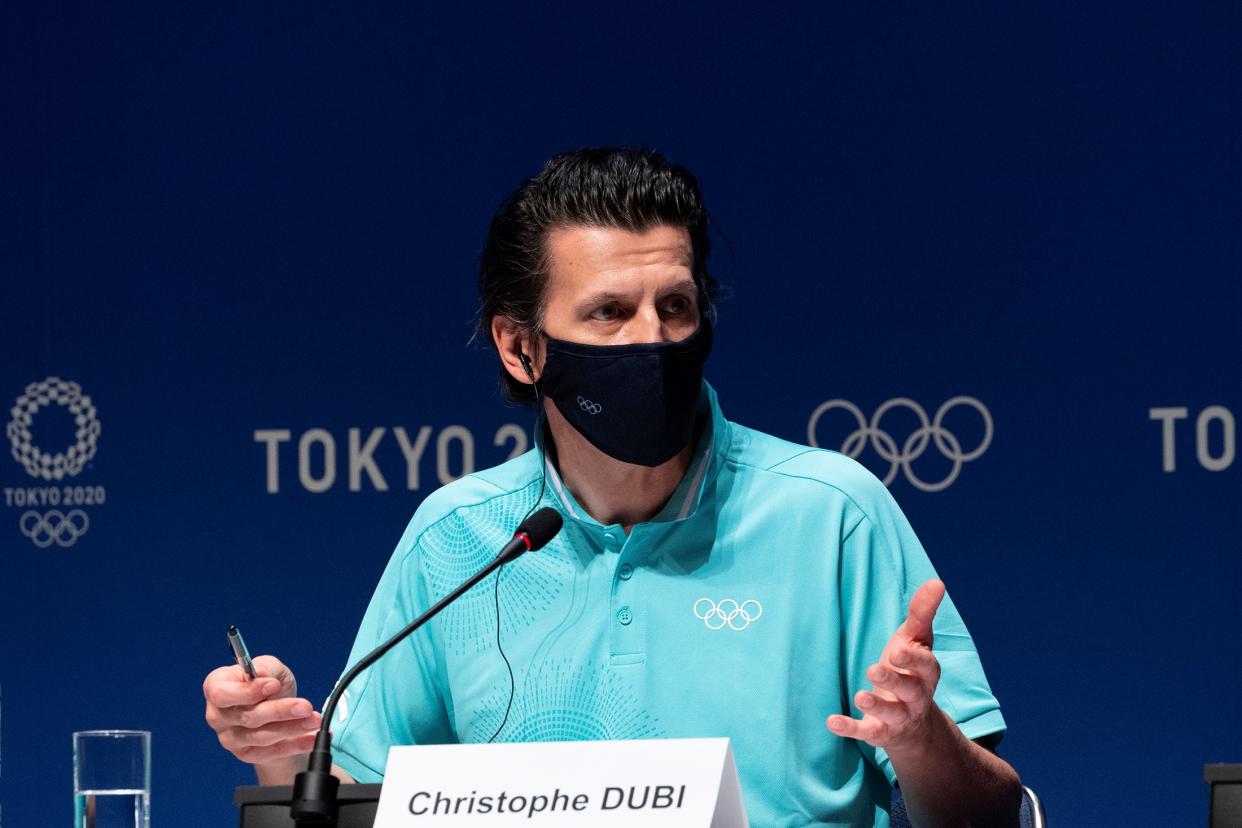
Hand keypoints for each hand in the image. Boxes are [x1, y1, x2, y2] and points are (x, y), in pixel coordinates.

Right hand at [203, 655, 321, 765]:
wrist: (277, 709)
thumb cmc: (268, 684)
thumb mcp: (269, 667)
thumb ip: (266, 669)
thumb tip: (264, 677)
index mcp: (215, 687)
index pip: (221, 694)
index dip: (248, 691)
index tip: (274, 685)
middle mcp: (217, 715)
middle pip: (247, 717)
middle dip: (280, 711)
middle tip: (305, 706)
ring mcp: (230, 738)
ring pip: (261, 737)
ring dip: (292, 728)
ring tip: (314, 720)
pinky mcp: (246, 754)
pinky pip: (271, 752)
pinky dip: (295, 745)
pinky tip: (312, 737)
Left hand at [826, 579, 944, 751]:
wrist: (913, 722)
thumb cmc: (909, 669)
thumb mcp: (915, 640)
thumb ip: (922, 613)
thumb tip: (937, 581)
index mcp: (926, 674)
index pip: (925, 667)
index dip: (913, 660)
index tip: (898, 649)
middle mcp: (916, 697)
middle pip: (910, 691)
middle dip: (893, 681)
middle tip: (873, 669)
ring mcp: (899, 717)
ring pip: (891, 714)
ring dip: (876, 706)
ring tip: (859, 696)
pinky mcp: (881, 733)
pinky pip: (868, 733)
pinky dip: (851, 728)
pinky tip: (832, 721)